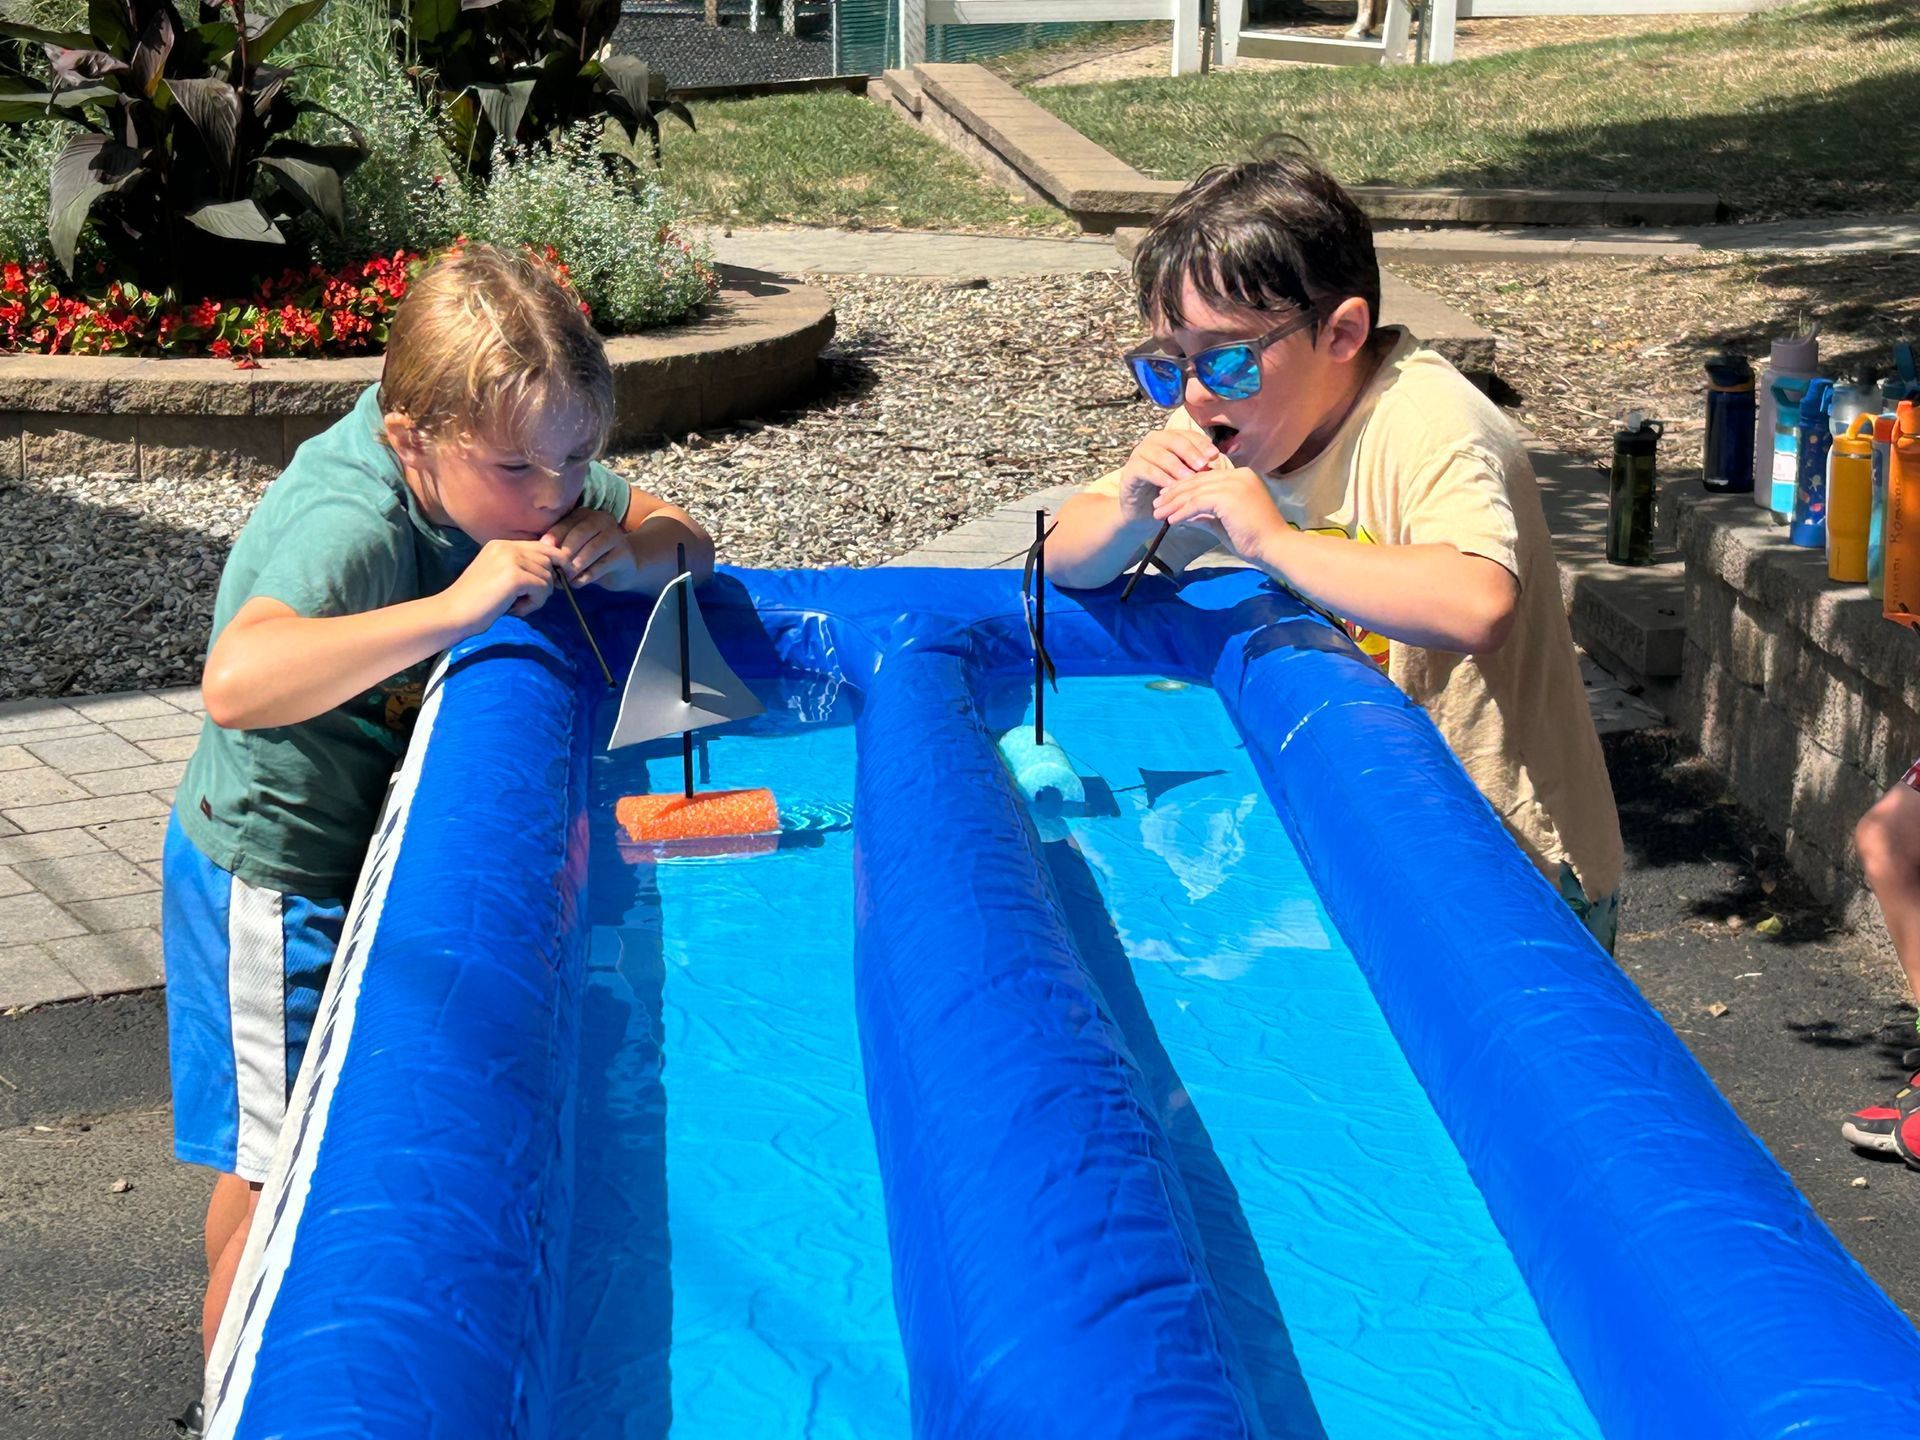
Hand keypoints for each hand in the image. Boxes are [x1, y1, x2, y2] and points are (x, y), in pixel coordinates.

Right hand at [442, 539, 560, 634]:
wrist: (453, 613)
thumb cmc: (476, 602)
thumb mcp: (500, 578)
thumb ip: (522, 568)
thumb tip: (557, 566)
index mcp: (501, 544)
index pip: (542, 546)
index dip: (556, 562)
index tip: (559, 580)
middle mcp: (506, 547)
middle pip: (548, 561)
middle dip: (544, 584)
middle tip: (524, 601)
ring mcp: (510, 559)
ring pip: (547, 577)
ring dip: (538, 597)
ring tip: (516, 606)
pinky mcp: (514, 576)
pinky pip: (543, 589)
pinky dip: (535, 603)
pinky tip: (517, 609)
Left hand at [546, 507, 635, 588]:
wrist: (621, 568)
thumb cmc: (589, 557)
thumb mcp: (573, 549)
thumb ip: (558, 547)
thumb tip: (540, 555)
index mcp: (585, 514)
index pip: (567, 523)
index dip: (554, 537)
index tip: (544, 551)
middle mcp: (601, 519)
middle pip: (580, 533)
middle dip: (566, 552)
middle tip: (556, 569)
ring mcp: (615, 535)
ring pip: (593, 548)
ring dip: (577, 565)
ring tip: (566, 578)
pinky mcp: (624, 553)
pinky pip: (604, 564)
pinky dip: (588, 575)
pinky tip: (579, 582)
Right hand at [1117, 427, 1220, 522]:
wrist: (1143, 511)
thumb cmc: (1170, 492)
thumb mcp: (1187, 478)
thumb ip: (1199, 469)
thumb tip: (1218, 464)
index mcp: (1170, 439)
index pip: (1188, 435)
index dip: (1202, 443)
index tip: (1215, 455)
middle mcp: (1154, 442)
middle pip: (1174, 440)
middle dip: (1190, 452)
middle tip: (1203, 465)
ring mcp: (1139, 454)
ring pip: (1160, 454)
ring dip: (1176, 466)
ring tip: (1190, 478)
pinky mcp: (1130, 470)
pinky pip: (1145, 469)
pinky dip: (1160, 477)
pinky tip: (1171, 486)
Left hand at [1151, 466, 1286, 562]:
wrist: (1275, 547)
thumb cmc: (1255, 539)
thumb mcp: (1225, 523)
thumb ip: (1207, 515)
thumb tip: (1186, 515)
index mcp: (1241, 477)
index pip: (1206, 478)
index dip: (1184, 487)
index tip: (1167, 498)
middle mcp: (1238, 475)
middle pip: (1197, 481)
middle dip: (1174, 493)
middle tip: (1157, 503)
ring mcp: (1234, 483)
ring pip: (1194, 491)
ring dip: (1173, 503)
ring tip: (1158, 513)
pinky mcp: (1228, 497)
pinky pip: (1197, 502)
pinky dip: (1182, 512)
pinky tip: (1170, 520)